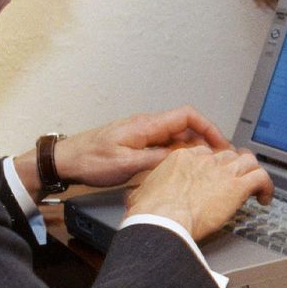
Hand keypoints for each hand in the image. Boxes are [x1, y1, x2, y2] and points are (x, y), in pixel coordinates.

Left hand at [15, 106, 230, 199]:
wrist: (65, 160)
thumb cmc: (90, 160)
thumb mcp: (126, 165)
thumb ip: (156, 160)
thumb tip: (184, 158)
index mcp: (147, 125)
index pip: (187, 116)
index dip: (208, 128)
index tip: (221, 145)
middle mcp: (147, 126)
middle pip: (186, 128)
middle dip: (205, 142)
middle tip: (219, 162)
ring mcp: (143, 135)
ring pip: (177, 138)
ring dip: (193, 151)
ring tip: (205, 169)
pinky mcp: (138, 145)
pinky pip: (165, 146)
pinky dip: (178, 156)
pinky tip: (181, 171)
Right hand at [125, 145, 273, 239]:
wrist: (162, 219)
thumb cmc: (151, 212)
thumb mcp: (141, 195)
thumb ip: (144, 193)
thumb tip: (135, 200)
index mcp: (182, 158)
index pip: (206, 152)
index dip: (214, 162)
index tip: (216, 172)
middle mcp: (204, 160)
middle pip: (228, 154)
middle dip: (235, 166)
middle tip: (238, 178)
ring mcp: (222, 171)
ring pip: (248, 161)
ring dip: (253, 173)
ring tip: (256, 185)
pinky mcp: (237, 186)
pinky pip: (261, 177)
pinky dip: (267, 187)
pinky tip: (265, 198)